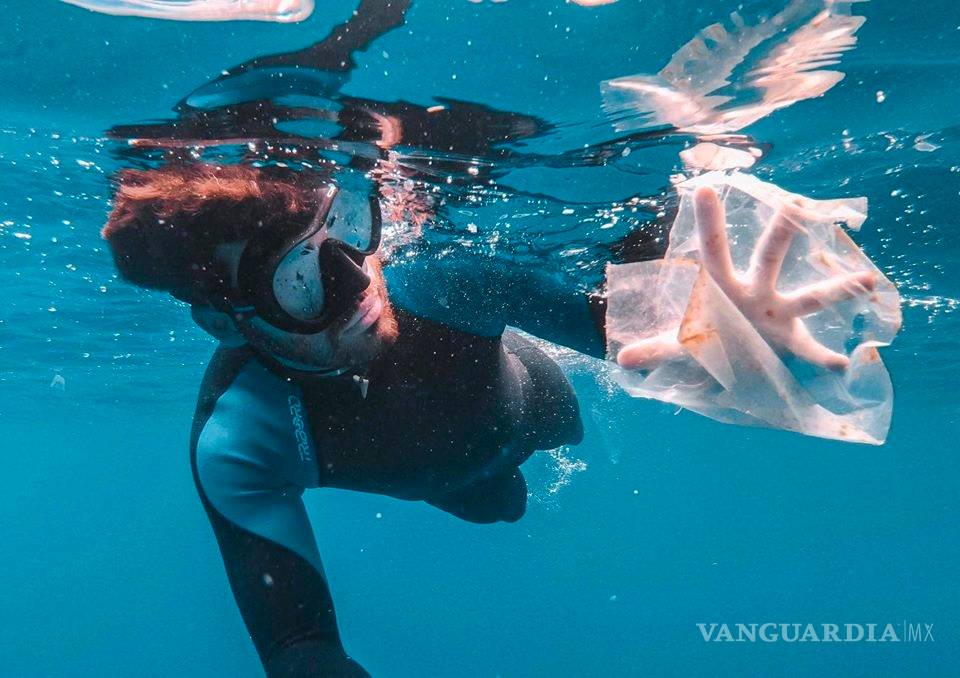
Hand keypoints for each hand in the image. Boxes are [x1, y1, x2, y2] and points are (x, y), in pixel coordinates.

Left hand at [617, 186, 876, 371]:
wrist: (732, 361)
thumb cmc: (706, 339)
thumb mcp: (679, 345)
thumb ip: (654, 349)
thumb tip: (621, 359)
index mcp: (722, 286)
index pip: (712, 249)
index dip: (709, 221)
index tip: (704, 188)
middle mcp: (755, 291)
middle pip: (769, 256)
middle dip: (782, 233)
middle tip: (797, 204)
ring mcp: (778, 313)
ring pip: (809, 296)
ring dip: (837, 289)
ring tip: (867, 280)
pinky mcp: (791, 342)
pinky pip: (810, 349)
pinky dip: (824, 358)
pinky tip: (842, 363)